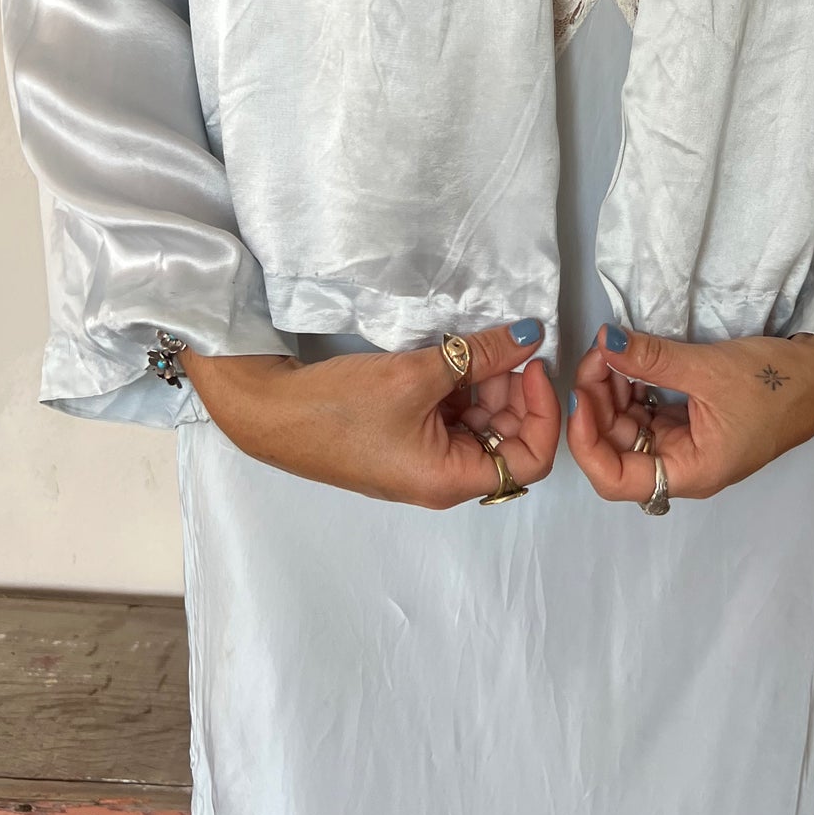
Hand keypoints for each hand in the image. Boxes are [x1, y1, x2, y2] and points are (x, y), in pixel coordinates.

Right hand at [179, 321, 559, 507]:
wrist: (271, 413)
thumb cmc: (338, 407)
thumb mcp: (417, 374)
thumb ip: (481, 354)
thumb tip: (528, 335)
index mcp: (451, 479)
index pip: (531, 459)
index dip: (543, 411)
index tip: (533, 366)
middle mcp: (444, 479)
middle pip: (508, 440)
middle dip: (514, 391)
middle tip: (505, 346)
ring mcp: (425, 463)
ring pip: (481, 425)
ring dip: (487, 386)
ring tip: (474, 347)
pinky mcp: (408, 443)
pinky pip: (452, 419)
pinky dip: (461, 389)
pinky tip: (451, 358)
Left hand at [567, 325, 813, 503]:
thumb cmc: (777, 383)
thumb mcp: (710, 369)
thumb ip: (652, 358)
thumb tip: (604, 341)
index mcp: (690, 472)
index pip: (615, 480)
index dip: (586, 442)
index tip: (578, 397)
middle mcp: (684, 465)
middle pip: (618, 448)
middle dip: (599, 403)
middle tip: (597, 355)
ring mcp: (688, 443)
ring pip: (630, 426)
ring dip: (614, 391)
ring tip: (612, 351)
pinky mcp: (694, 421)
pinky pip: (649, 410)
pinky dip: (634, 385)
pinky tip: (629, 358)